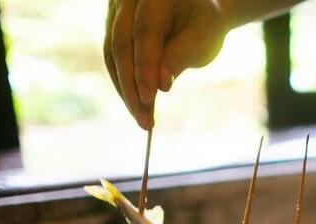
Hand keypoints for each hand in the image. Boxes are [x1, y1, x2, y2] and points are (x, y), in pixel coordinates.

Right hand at [104, 0, 228, 128]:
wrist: (196, 13)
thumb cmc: (203, 25)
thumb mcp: (202, 40)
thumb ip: (181, 57)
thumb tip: (159, 84)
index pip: (145, 33)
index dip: (144, 68)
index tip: (149, 100)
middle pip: (121, 46)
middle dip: (131, 87)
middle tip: (144, 120)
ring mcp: (116, 11)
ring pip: (112, 55)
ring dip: (125, 90)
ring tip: (142, 119)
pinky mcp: (112, 27)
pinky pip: (112, 59)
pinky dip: (123, 84)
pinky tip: (136, 106)